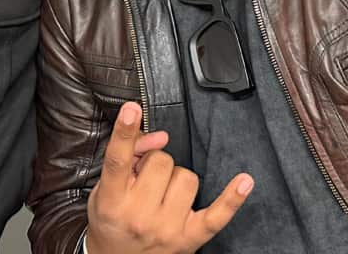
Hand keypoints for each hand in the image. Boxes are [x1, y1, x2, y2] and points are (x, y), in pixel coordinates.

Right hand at [85, 102, 252, 253]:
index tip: (132, 109)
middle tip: (144, 179)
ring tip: (162, 193)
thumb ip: (126, 157)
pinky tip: (244, 182)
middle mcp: (139, 216)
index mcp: (112, 201)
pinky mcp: (190, 238)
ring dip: (176, 178)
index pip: (118, 160)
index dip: (125, 131)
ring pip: (188, 177)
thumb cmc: (112, 221)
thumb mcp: (104, 190)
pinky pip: (217, 215)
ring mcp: (167, 228)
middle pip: (161, 161)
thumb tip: (159, 137)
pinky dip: (232, 199)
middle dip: (154, 163)